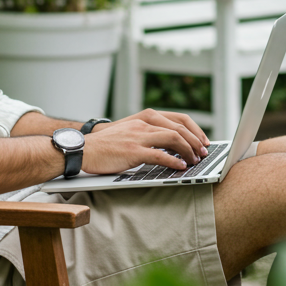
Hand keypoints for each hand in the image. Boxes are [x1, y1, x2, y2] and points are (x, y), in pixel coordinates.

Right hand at [80, 109, 209, 174]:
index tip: (203, 141)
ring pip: (173, 139)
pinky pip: (159, 155)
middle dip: (195, 142)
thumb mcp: (130, 132)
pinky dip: (174, 162)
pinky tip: (180, 167)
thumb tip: (170, 145)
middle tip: (203, 153)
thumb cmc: (106, 145)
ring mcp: (138, 136)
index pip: (179, 118)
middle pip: (179, 128)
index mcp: (145, 117)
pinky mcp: (133, 151)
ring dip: (188, 151)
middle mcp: (144, 123)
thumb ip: (148, 134)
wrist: (82, 149)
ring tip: (194, 161)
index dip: (195, 130)